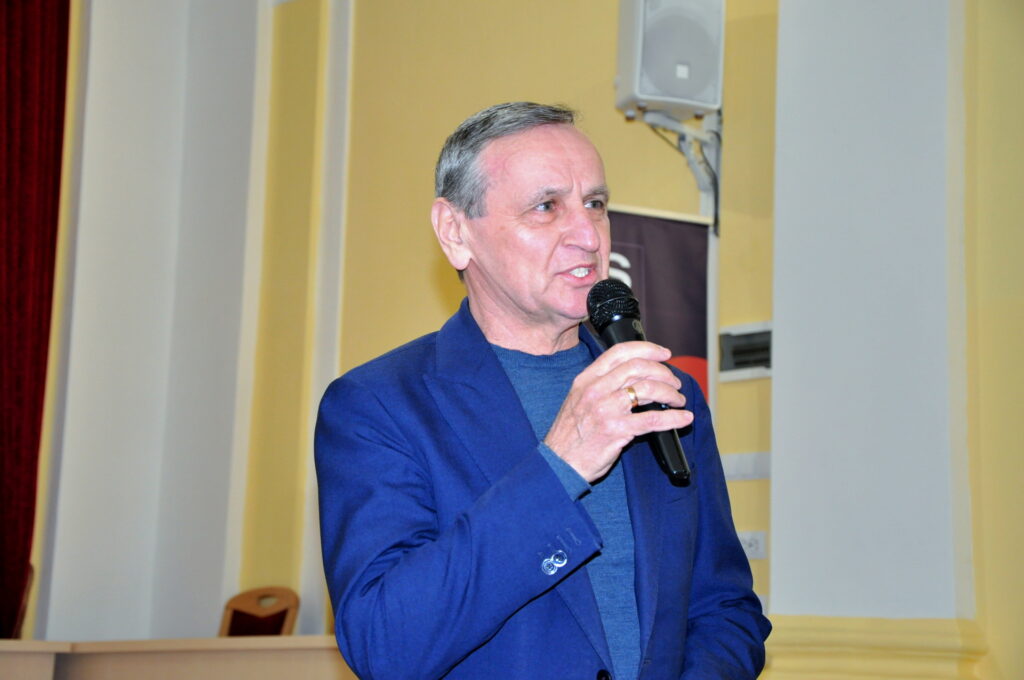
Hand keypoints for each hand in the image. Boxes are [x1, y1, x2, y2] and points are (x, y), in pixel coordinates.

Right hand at [544, 341, 694, 481]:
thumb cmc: (571, 434)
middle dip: (663, 372)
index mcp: (586, 379)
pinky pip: (653, 419)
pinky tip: (683, 418)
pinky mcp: (616, 430)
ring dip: (670, 393)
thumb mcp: (579, 400)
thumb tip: (634, 377)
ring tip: (677, 400)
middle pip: (638, 367)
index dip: (647, 349)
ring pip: (648, 389)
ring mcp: (606, 409)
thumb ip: (601, 385)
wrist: (560, 462)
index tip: (664, 353)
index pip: (619, 352)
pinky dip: (674, 418)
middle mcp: (595, 390)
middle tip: (674, 382)